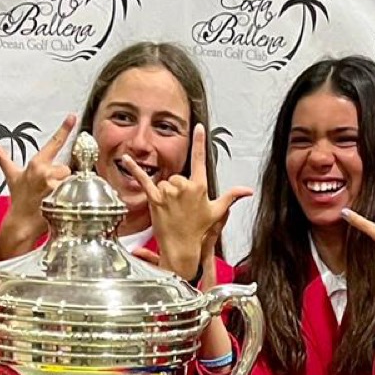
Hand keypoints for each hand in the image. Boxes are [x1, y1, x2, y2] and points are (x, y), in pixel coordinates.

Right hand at [0, 114, 75, 259]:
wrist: (21, 223)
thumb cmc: (19, 198)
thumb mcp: (11, 175)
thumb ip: (1, 157)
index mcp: (36, 164)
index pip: (53, 143)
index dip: (64, 129)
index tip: (72, 116)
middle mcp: (44, 173)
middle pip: (66, 168)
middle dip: (61, 177)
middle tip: (49, 188)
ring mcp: (52, 186)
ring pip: (70, 180)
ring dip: (66, 187)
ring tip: (53, 196)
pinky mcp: (60, 199)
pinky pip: (72, 192)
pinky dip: (69, 197)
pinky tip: (58, 203)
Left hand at [122, 126, 251, 283]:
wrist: (182, 247)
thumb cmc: (199, 230)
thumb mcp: (217, 212)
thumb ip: (231, 196)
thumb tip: (248, 190)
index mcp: (200, 187)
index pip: (200, 160)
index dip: (200, 142)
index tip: (199, 127)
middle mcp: (184, 187)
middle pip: (177, 176)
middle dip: (177, 188)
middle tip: (181, 206)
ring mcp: (169, 193)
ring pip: (164, 182)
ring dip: (165, 193)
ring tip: (171, 210)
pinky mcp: (155, 199)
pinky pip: (144, 180)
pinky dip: (134, 169)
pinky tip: (126, 159)